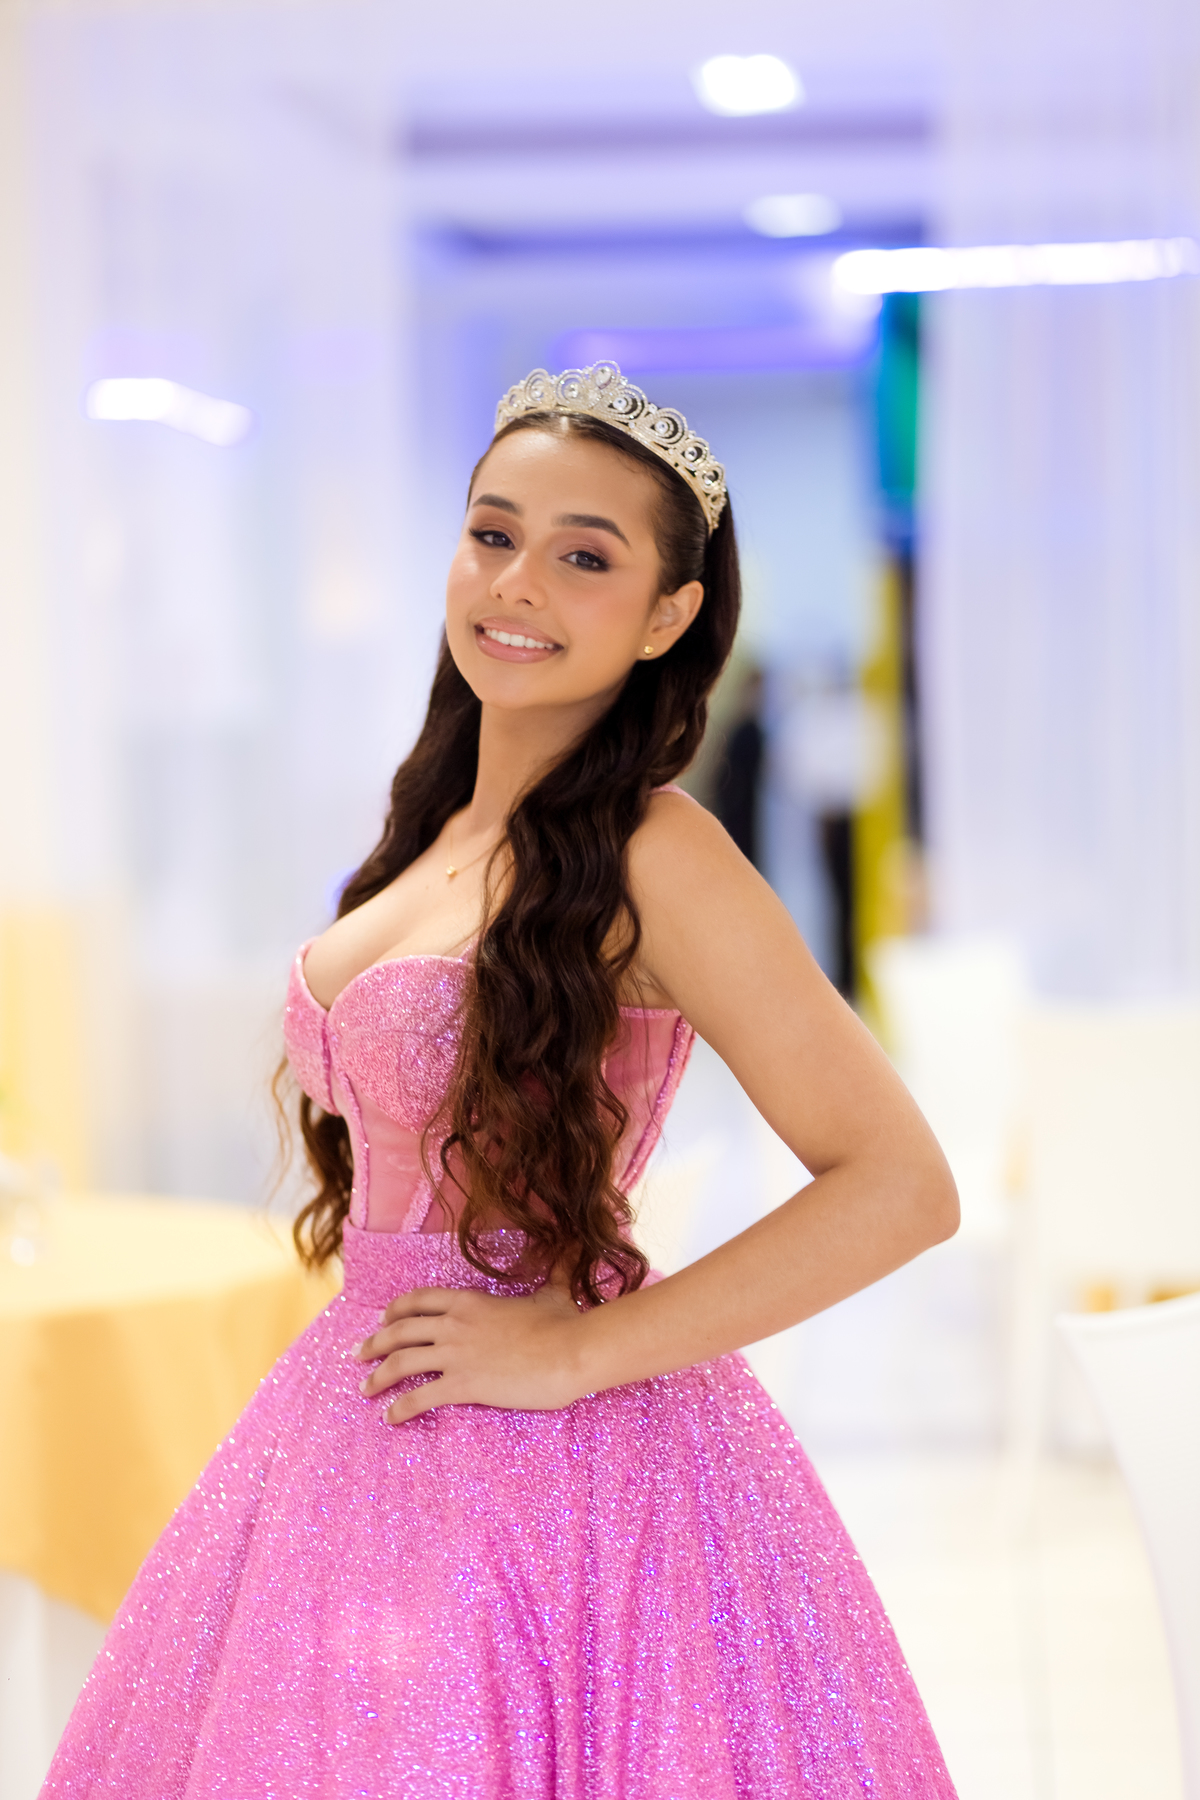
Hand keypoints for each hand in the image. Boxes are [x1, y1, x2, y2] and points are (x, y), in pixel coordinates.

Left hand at [353, 1279, 588, 1423]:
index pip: (420, 1300)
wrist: (571, 1351)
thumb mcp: (554, 1293)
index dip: (396, 1309)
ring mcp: (455, 1354)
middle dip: (374, 1343)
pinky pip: (420, 1397)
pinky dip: (400, 1409)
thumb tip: (570, 1248)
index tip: (382, 1319)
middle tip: (357, 1354)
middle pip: (400, 1330)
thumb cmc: (564, 1324)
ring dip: (377, 1376)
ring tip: (364, 1388)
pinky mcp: (462, 1384)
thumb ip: (554, 1272)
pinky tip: (389, 1417)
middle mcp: (454, 1324)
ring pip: (401, 1362)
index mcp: (470, 1301)